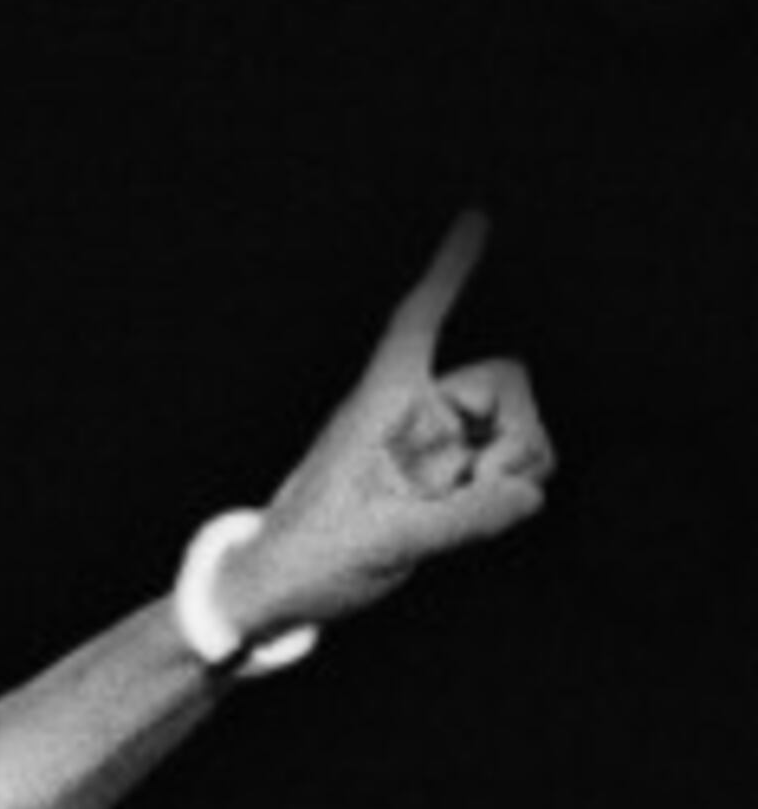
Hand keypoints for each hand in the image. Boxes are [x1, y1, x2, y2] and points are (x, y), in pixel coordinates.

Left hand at [221, 211, 554, 639]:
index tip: (476, 214)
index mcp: (381, 405)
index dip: (448, 272)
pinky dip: (509, 490)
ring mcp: (434, 447)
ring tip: (464, 511)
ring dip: (516, 464)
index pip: (418, 323)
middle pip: (506, 382)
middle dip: (518, 432)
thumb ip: (461, 518)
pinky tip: (468, 520)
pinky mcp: (447, 480)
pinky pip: (510, 466)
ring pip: (518, 425)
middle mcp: (413, 414)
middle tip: (485, 483)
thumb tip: (528, 494)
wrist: (279, 593)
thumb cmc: (305, 558)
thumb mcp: (382, 542)